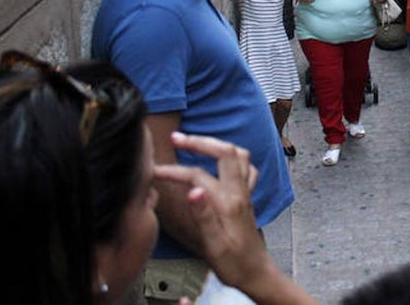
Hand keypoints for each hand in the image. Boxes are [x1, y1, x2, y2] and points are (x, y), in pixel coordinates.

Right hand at [153, 133, 267, 291]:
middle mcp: (239, 192)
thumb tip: (192, 190)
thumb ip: (204, 216)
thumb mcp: (214, 245)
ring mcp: (246, 192)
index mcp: (228, 202)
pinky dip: (233, 157)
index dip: (172, 171)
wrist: (256, 273)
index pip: (197, 176)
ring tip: (196, 142)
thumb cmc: (234, 263)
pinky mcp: (247, 197)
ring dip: (217, 144)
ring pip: (239, 154)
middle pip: (225, 152)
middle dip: (199, 141)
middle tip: (176, 137)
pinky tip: (222, 161)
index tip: (152, 172)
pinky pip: (246, 167)